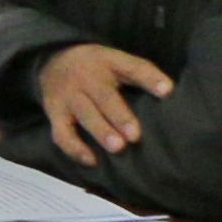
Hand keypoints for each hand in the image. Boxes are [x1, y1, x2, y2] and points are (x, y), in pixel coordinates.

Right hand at [34, 43, 171, 164]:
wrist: (52, 60)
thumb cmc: (96, 67)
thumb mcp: (117, 61)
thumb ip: (141, 73)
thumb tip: (169, 91)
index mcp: (107, 62)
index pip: (130, 68)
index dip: (149, 78)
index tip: (167, 91)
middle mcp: (85, 78)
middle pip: (103, 96)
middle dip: (119, 116)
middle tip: (135, 136)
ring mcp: (67, 95)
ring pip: (84, 114)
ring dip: (100, 131)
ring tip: (117, 148)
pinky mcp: (54, 112)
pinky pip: (61, 132)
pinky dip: (74, 147)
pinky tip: (91, 161)